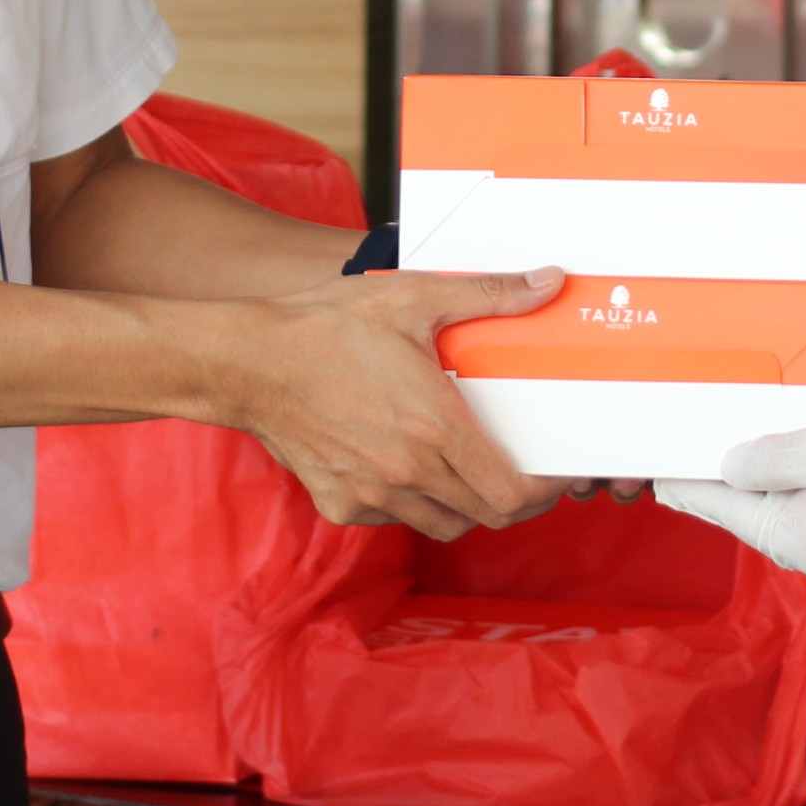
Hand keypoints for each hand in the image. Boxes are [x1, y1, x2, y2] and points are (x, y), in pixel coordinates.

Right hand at [212, 264, 563, 538]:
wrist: (247, 361)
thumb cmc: (329, 325)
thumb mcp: (414, 296)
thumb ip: (488, 294)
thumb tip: (550, 281)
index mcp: (434, 430)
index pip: (511, 494)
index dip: (545, 491)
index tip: (557, 472)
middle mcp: (407, 474)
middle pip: (487, 516)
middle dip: (518, 501)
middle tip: (529, 473)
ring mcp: (370, 495)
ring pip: (444, 524)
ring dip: (469, 506)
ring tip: (477, 472)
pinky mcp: (339, 503)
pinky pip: (395, 518)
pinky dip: (417, 502)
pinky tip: (415, 467)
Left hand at [656, 412, 805, 585]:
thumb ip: (767, 460)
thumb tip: (728, 468)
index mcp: (792, 539)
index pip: (721, 507)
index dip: (686, 486)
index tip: (654, 477)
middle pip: (749, 514)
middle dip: (717, 487)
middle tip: (680, 467)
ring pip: (781, 512)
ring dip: (755, 485)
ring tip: (725, 462)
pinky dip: (790, 487)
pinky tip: (785, 467)